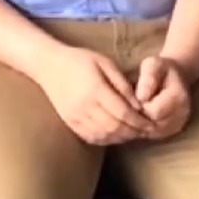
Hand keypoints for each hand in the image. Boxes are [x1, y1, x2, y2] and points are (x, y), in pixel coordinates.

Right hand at [34, 46, 154, 145]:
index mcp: (95, 90)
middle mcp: (85, 107)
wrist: (47, 65)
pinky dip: (107, 139)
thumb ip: (122, 84)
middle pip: (115, 128)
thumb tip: (138, 105)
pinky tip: (115, 135)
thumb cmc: (79, 59)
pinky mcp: (70, 122)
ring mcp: (75, 117)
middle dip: (134, 132)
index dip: (140, 121)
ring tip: (133, 133)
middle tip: (146, 131)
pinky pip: (91, 138)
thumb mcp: (104, 63)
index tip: (151, 123)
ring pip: (104, 135)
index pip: (123, 113)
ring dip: (122, 138)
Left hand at [134, 56, 193, 140]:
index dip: (138, 104)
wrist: (174, 77)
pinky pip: (150, 135)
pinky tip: (137, 114)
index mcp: (179, 98)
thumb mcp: (153, 64)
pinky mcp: (170, 132)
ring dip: (137, 122)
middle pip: (150, 125)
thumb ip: (148, 77)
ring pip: (149, 132)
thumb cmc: (160, 69)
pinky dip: (140, 127)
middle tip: (133, 101)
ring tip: (135, 106)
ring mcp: (177, 126)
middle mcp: (181, 116)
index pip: (153, 112)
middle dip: (137, 114)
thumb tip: (142, 97)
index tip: (134, 94)